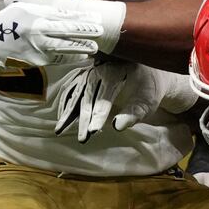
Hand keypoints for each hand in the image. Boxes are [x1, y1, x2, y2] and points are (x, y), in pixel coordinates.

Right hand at [0, 1, 101, 82]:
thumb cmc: (6, 22)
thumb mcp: (23, 8)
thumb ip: (43, 8)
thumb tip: (64, 6)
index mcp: (35, 14)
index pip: (63, 15)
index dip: (81, 16)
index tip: (95, 17)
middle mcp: (36, 29)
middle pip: (66, 30)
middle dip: (85, 30)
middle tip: (100, 30)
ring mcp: (35, 46)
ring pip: (64, 46)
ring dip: (81, 46)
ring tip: (94, 46)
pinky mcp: (34, 60)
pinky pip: (56, 59)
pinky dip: (70, 58)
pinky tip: (81, 56)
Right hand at [54, 60, 198, 143]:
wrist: (146, 71)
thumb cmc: (148, 88)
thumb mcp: (148, 101)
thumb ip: (134, 113)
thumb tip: (117, 126)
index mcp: (117, 71)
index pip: (105, 95)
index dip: (99, 114)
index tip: (93, 131)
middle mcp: (100, 69)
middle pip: (88, 96)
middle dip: (84, 119)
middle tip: (82, 139)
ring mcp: (90, 72)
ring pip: (76, 93)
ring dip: (68, 113)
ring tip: (60, 130)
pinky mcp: (85, 78)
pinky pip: (71, 91)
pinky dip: (65, 105)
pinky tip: (62, 120)